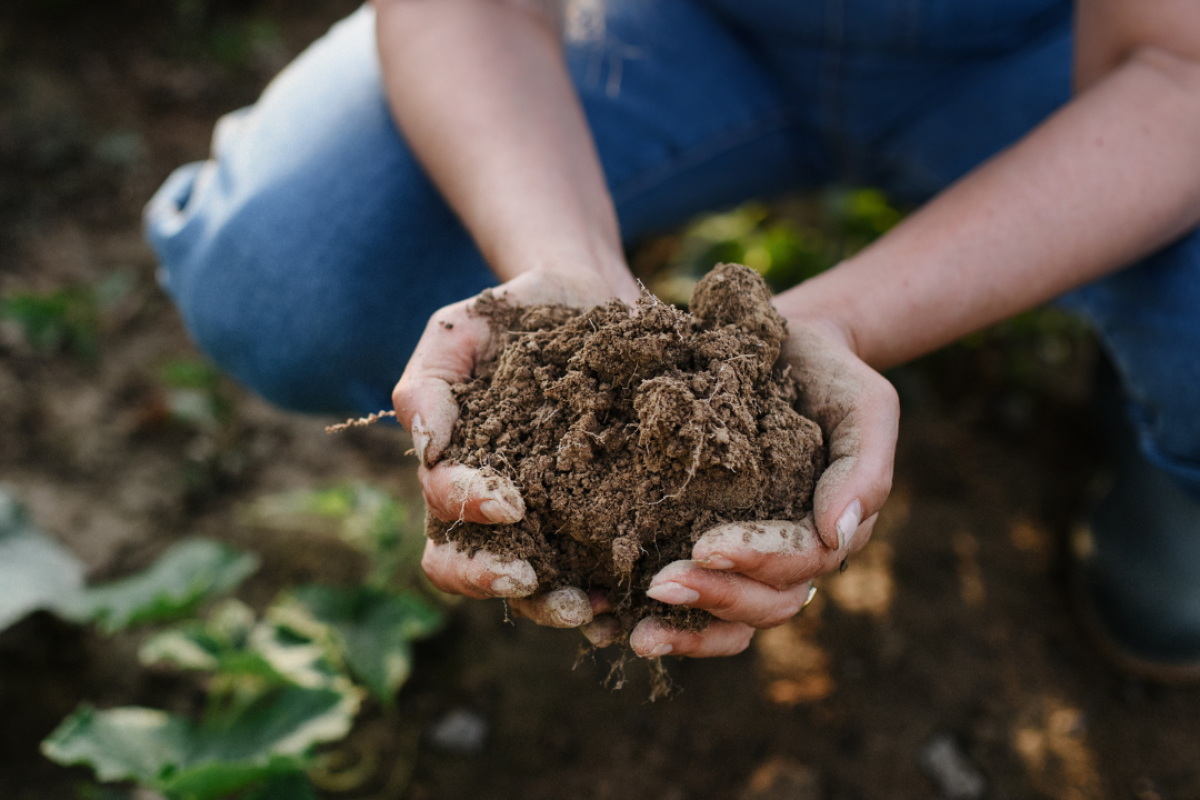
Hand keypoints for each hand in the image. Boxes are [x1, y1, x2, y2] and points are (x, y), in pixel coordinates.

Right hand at [393, 268, 635, 625]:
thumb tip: (425, 447)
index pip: (442, 510)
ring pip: (532, 586)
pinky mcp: (600, 519)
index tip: (509, 504)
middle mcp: (495, 507)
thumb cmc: (514, 316)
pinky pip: (597, 571)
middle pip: (469, 569)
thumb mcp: (461, 330)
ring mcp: (548, 520)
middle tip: (531, 580)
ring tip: (591, 605)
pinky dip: (611, 596)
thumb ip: (428, 383)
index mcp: (454, 468)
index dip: (467, 513)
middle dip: (494, 580)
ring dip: (553, 603)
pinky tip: (635, 599)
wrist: (590, 298)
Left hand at [625, 320, 898, 657]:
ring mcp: (747, 560)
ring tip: (635, 633)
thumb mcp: (865, 405)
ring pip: (729, 620)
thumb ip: (864, 468)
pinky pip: (690, 603)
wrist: (783, 348)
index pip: (800, 563)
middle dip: (713, 599)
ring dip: (685, 631)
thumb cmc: (829, 375)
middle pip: (763, 604)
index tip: (705, 546)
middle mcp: (789, 557)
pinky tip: (606, 623)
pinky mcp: (702, 546)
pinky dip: (655, 620)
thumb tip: (839, 535)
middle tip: (659, 586)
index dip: (756, 561)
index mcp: (828, 529)